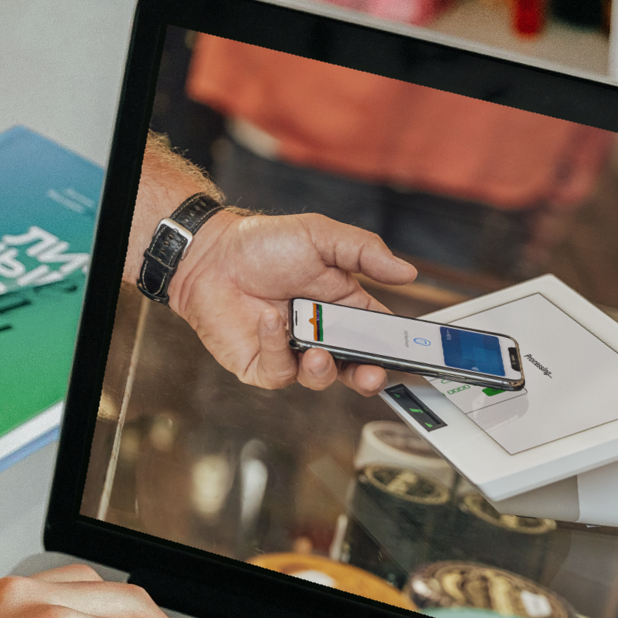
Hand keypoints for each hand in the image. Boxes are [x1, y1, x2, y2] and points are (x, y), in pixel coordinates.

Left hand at [172, 210, 417, 394]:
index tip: (407, 354)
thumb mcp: (321, 237)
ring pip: (321, 379)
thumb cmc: (262, 245)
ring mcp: (293, 354)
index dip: (393, 348)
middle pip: (355, 369)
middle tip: (372, 374)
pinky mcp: (263, 366)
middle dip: (368, 377)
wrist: (209, 256)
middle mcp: (321, 337)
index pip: (376, 336)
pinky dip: (277, 349)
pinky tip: (269, 321)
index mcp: (343, 309)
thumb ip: (365, 253)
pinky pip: (280, 372)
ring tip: (316, 350)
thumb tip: (407, 272)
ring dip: (323, 370)